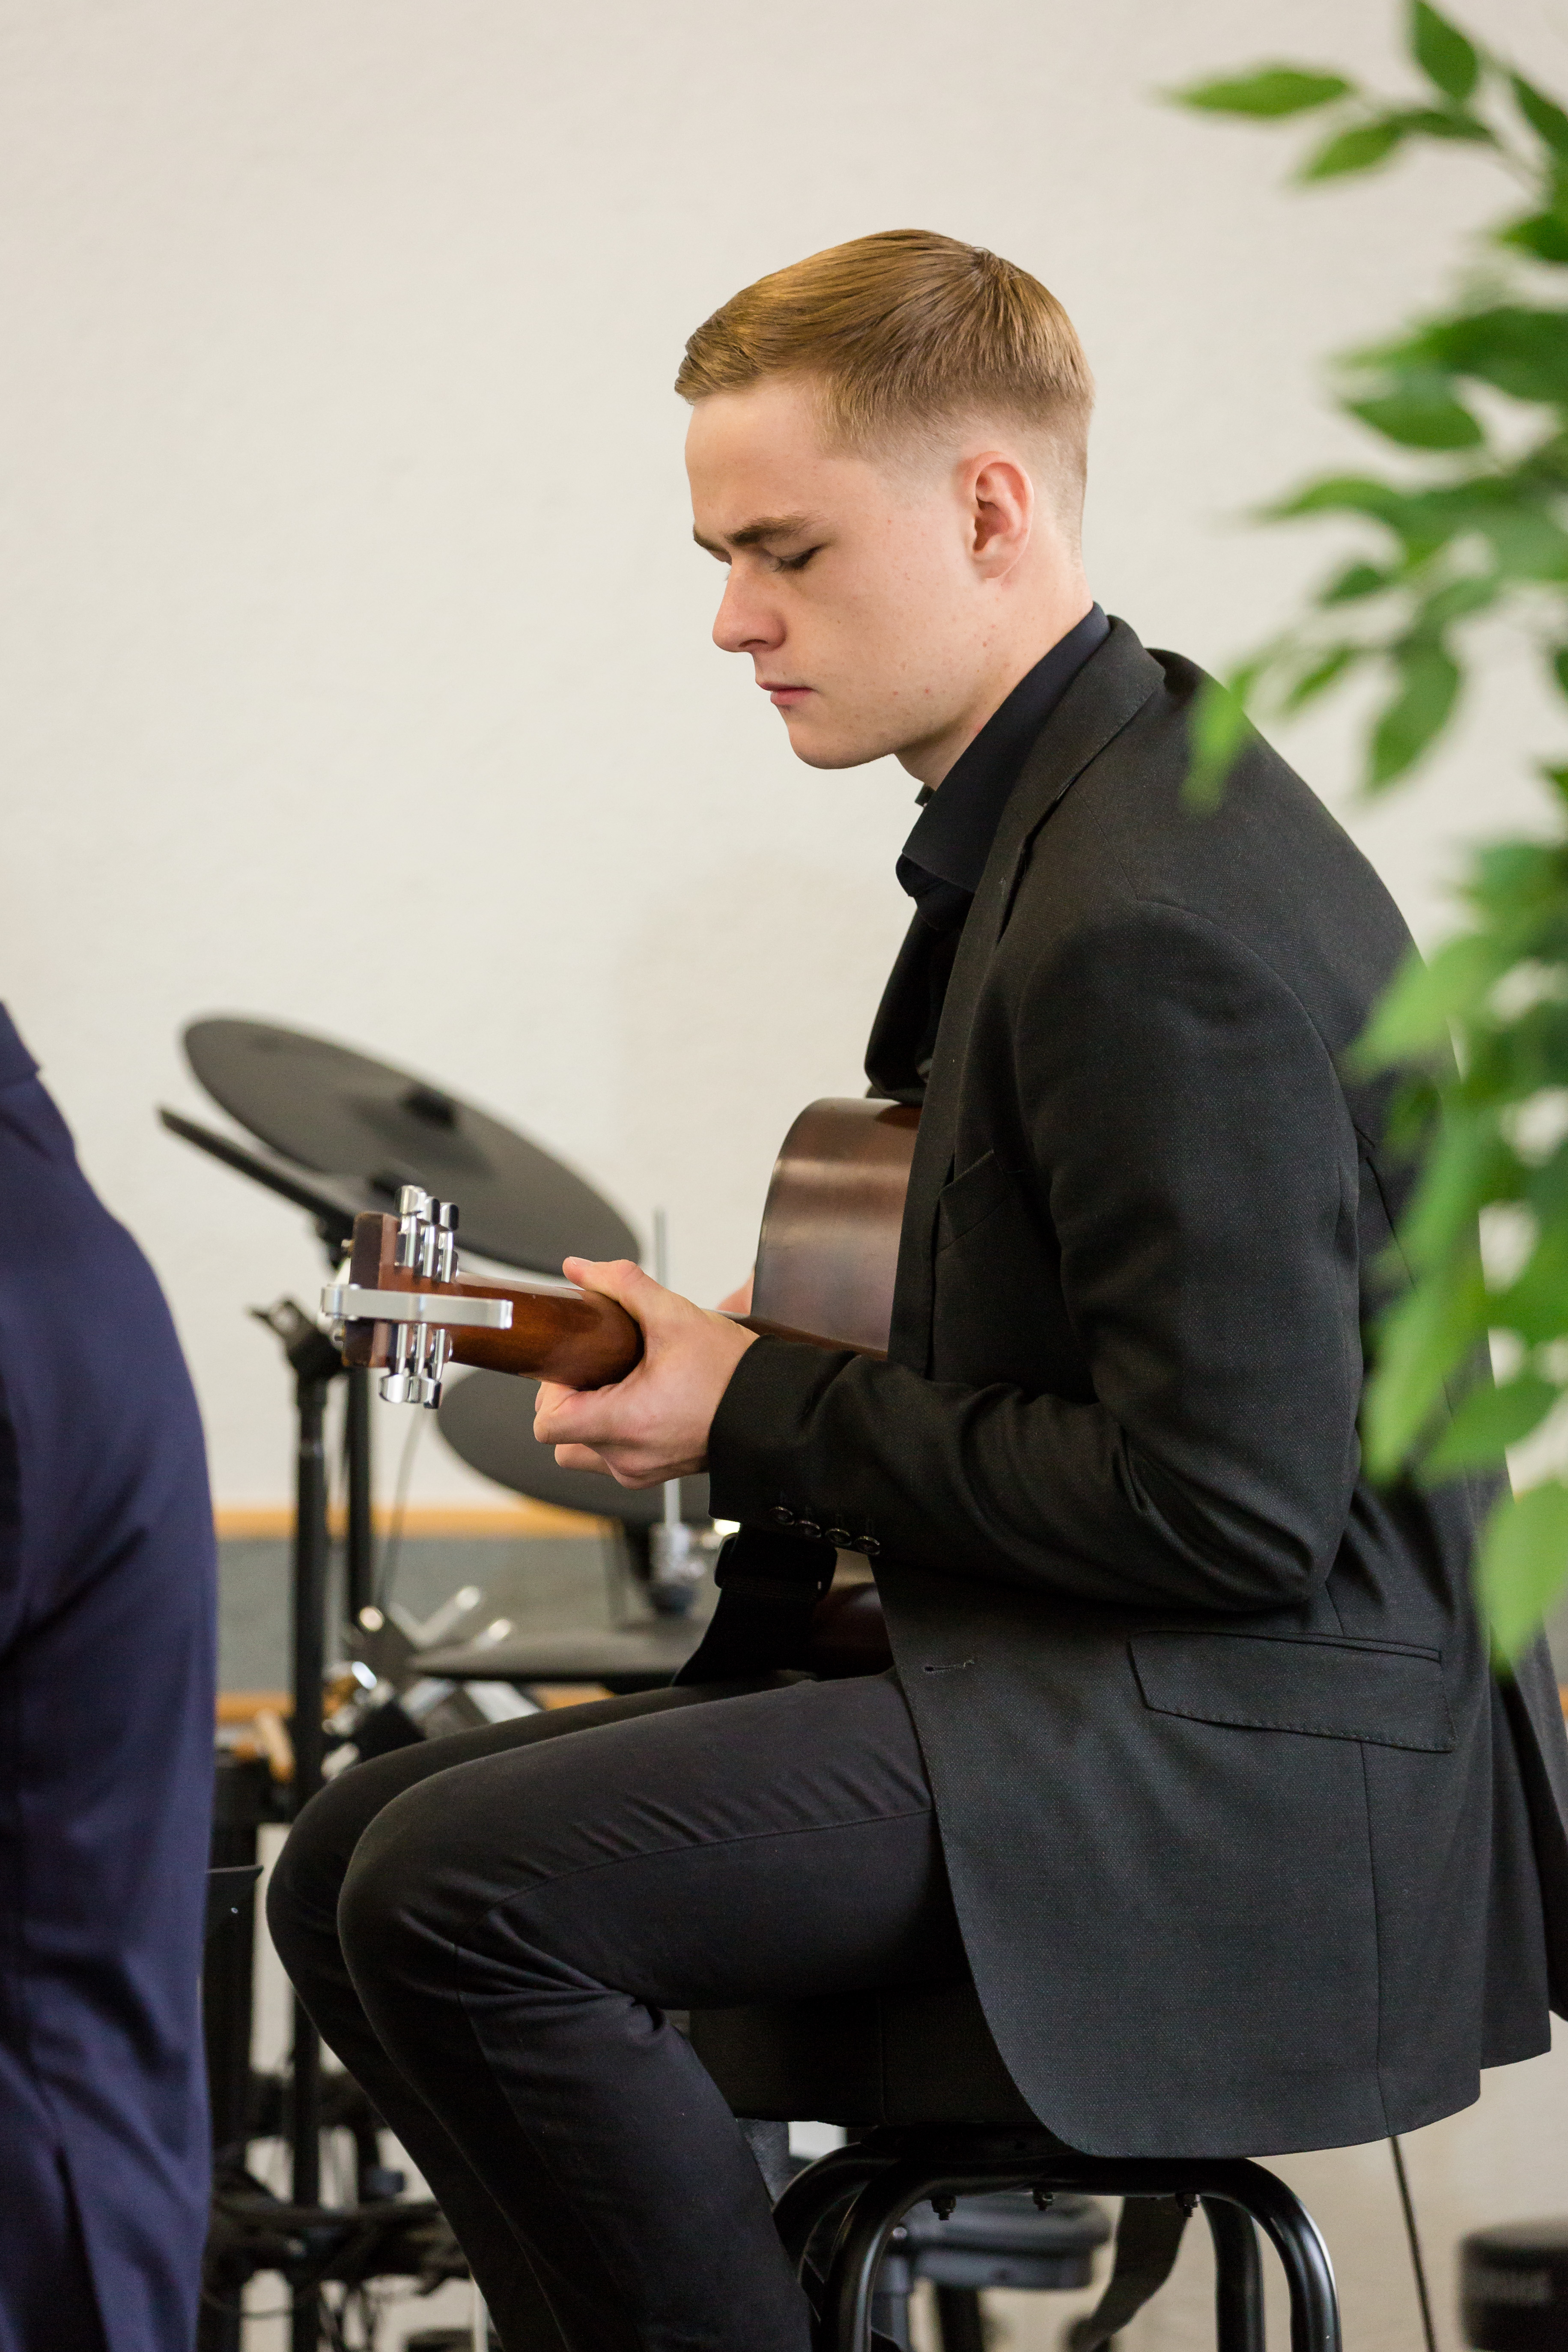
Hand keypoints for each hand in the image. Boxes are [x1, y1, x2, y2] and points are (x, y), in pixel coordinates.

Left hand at [533, 1258, 757, 1488]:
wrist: (777, 1408)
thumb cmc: (732, 1371)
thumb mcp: (675, 1316)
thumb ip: (622, 1285)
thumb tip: (578, 1268)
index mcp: (626, 1423)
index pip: (547, 1423)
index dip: (551, 1388)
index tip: (578, 1363)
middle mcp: (627, 1458)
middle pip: (560, 1437)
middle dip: (570, 1400)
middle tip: (601, 1368)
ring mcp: (639, 1471)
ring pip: (581, 1451)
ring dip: (588, 1419)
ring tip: (620, 1386)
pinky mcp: (653, 1474)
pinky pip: (611, 1457)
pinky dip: (613, 1431)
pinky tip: (640, 1400)